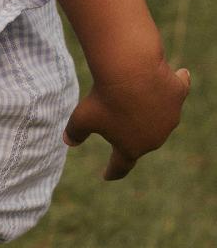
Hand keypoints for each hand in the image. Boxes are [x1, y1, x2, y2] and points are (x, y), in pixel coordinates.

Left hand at [63, 59, 190, 180]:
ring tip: (137, 94)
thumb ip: (75, 132)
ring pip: (159, 115)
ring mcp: (170, 117)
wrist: (130, 72)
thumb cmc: (103, 98)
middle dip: (130, 131)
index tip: (106, 175)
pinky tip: (179, 75)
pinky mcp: (178, 95)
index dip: (112, 171)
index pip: (120, 166)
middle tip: (116, 113)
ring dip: (149, 109)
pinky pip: (178, 90)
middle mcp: (154, 138)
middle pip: (140, 138)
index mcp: (131, 148)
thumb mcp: (82, 117)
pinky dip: (176, 84)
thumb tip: (68, 141)